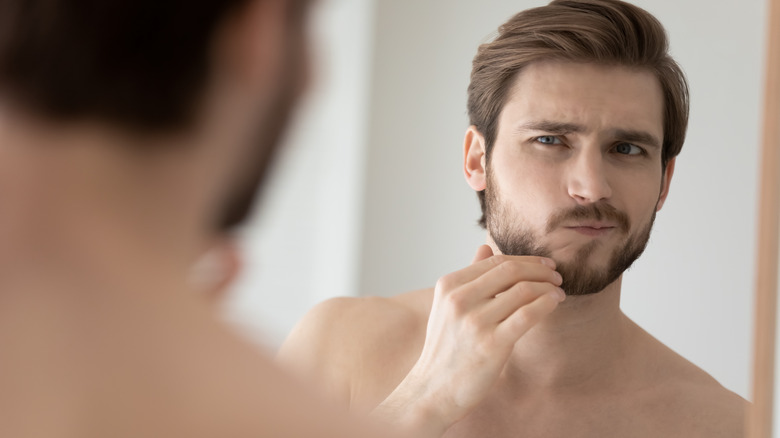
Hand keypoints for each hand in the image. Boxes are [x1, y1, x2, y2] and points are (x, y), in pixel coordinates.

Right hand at [373, 245, 564, 436]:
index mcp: (448, 286)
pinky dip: (546, 303)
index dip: (524, 260)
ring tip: (558, 292)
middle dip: (539, 269)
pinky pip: (528, 314)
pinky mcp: (492, 344)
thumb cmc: (445, 348)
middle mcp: (460, 300)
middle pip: (510, 271)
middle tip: (556, 275)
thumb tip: (484, 247)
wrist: (433, 389)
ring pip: (523, 290)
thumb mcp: (447, 306)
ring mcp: (475, 322)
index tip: (543, 264)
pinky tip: (555, 302)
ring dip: (548, 287)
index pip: (494, 261)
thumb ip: (469, 277)